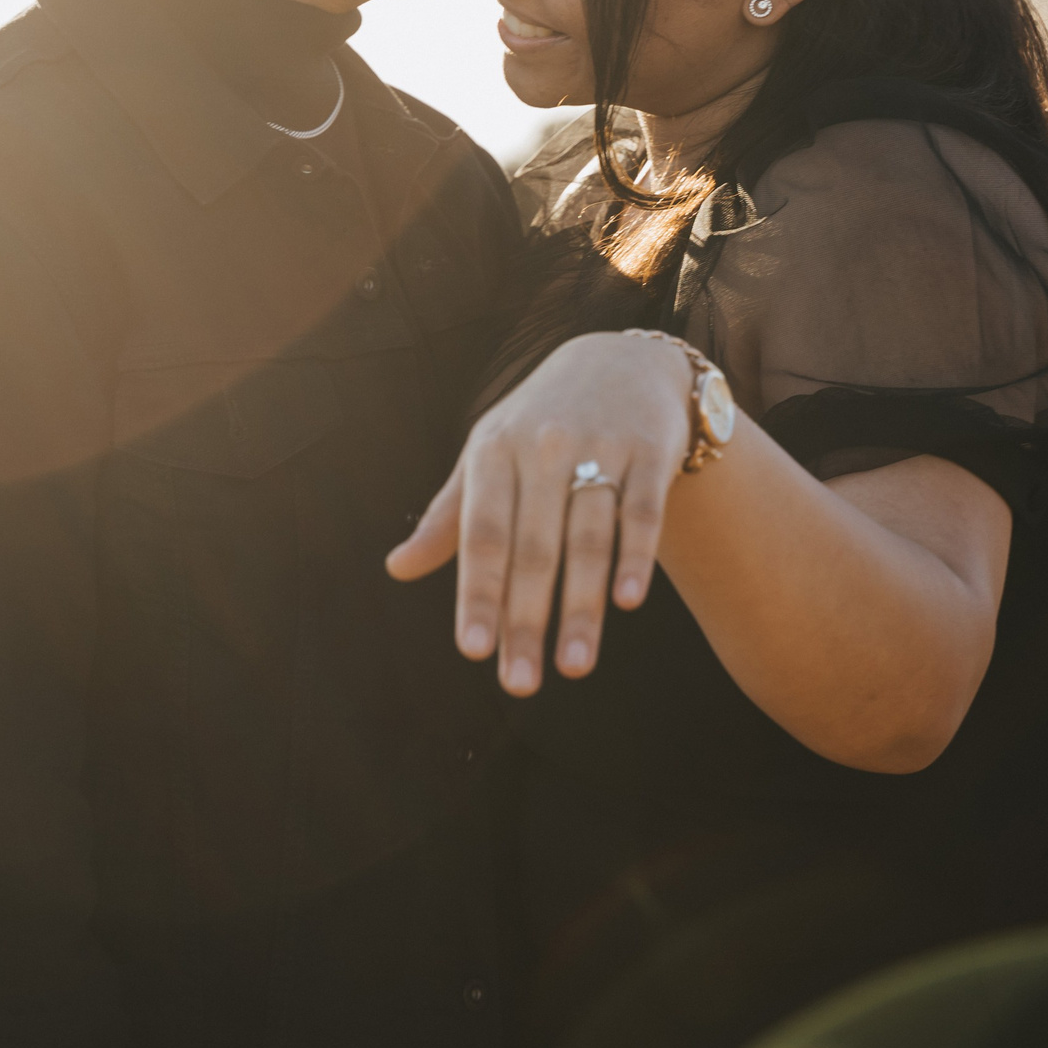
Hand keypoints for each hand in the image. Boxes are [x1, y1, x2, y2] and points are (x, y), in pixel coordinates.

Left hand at [386, 331, 696, 694]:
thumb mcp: (486, 456)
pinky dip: (636, 556)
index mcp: (493, 452)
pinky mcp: (651, 450)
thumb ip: (448, 517)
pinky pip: (642, 511)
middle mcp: (543, 448)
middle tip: (520, 684)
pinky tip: (628, 603)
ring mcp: (600, 446)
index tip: (472, 650)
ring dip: (582, 606)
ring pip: (589, 538)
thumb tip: (396, 568)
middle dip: (527, 619)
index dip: (477, 592)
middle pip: (535, 548)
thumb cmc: (537, 425)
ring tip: (573, 668)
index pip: (482, 535)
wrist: (619, 362)